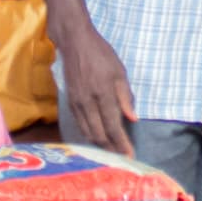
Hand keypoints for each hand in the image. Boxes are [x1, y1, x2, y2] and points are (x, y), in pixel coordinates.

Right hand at [58, 24, 137, 155]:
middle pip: (98, 135)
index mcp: (103, 95)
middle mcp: (88, 103)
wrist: (75, 43)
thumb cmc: (101, 55)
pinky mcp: (69, 102)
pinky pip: (80, 125)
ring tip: (111, 151)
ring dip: (99, 145)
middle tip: (121, 157)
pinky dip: (89, 135)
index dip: (121, 144)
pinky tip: (96, 138)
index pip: (113, 127)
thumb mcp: (119, 72)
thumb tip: (132, 119)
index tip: (129, 156)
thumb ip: (125, 97)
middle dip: (110, 149)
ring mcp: (76, 104)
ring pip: (87, 132)